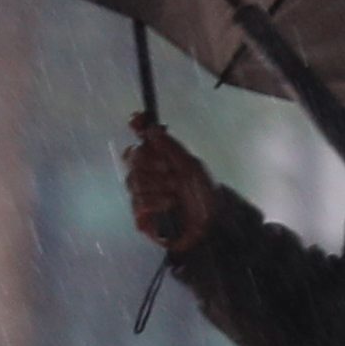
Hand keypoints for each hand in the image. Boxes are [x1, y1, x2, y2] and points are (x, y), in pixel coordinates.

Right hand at [123, 113, 214, 253]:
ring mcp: (141, 195)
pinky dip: (157, 203)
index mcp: (159, 161)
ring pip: (135, 181)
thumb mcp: (191, 166)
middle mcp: (147, 175)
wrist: (211, 223)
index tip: (138, 122)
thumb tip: (151, 129)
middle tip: (170, 171)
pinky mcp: (141, 217)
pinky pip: (140, 203)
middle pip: (133, 157)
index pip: (140, 140)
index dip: (137, 128)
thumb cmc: (203, 193)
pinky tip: (170, 206)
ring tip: (176, 193)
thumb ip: (171, 147)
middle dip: (154, 163)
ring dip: (160, 186)